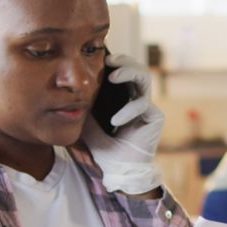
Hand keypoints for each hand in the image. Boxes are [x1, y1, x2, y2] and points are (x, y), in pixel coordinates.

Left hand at [82, 54, 164, 193]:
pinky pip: (143, 106)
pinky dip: (127, 111)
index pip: (124, 72)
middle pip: (137, 69)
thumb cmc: (105, 148)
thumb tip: (71, 86)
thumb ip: (85, 105)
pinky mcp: (155, 118)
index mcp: (125, 98)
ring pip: (144, 79)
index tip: (100, 56)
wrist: (118, 170)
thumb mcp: (88, 122)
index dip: (116, 62)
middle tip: (109, 59)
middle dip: (124, 61)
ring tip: (112, 76)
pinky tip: (115, 121)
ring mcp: (148, 107)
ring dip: (128, 73)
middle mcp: (138, 99)